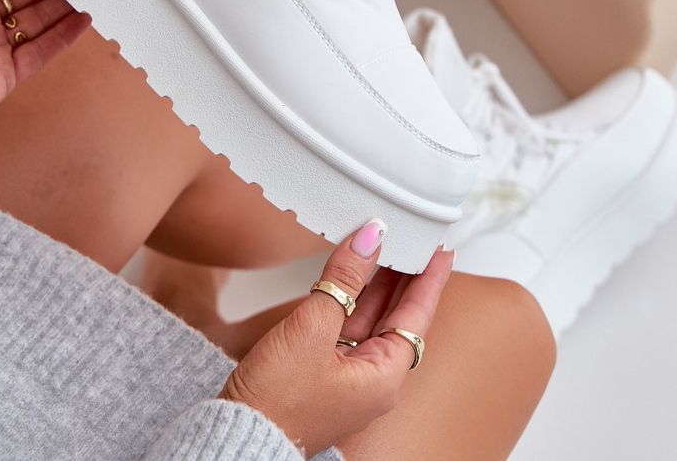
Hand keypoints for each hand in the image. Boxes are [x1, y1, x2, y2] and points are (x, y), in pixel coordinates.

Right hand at [220, 222, 452, 456]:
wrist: (236, 437)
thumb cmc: (275, 402)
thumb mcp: (313, 328)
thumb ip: (344, 279)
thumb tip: (370, 239)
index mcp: (383, 377)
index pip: (417, 315)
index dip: (430, 278)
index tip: (439, 250)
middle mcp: (372, 379)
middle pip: (397, 316)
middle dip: (404, 275)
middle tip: (411, 239)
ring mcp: (348, 376)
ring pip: (370, 318)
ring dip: (375, 282)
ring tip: (382, 245)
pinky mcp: (324, 372)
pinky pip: (347, 326)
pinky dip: (350, 297)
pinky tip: (349, 274)